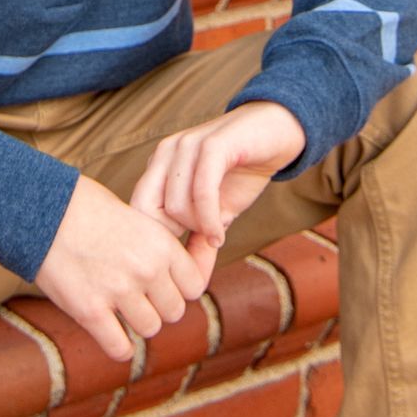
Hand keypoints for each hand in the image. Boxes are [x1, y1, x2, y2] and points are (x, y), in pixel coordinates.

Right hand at [36, 174, 214, 363]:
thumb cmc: (84, 207)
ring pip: (149, 329)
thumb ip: (156, 248)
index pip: (195, 285)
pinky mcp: (90, 311)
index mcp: (161, 243)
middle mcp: (146, 269)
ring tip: (117, 306)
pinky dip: (117, 346)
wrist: (40, 208)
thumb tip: (170, 276)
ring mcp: (119, 292)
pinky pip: (120, 348)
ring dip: (136, 322)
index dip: (180, 288)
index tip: (165, 286)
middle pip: (174, 311)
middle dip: (157, 305)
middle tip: (136, 294)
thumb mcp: (133, 217)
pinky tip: (108, 332)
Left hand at [129, 100, 305, 252]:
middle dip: (172, 241)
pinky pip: (201, 191)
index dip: (157, 244)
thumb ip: (200, 242)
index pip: (138, 213)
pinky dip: (210, 218)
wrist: (278, 132)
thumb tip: (192, 284)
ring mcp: (186, 146)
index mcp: (159, 167)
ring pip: (175, 205)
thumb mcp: (218, 213)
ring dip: (198, 228)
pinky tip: (220, 231)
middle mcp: (166, 154)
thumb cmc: (243, 172)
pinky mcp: (212, 145)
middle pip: (148, 212)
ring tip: (216, 232)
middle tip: (197, 251)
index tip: (181, 266)